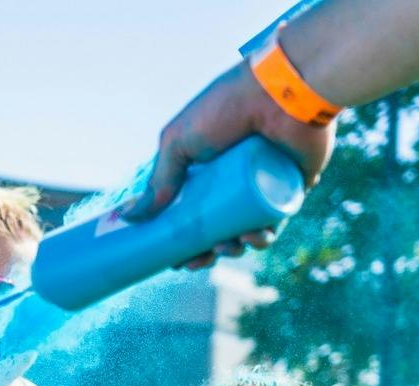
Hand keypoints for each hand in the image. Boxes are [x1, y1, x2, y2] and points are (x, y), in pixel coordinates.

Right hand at [127, 61, 335, 248]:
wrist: (280, 91)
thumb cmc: (226, 107)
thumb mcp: (179, 142)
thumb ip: (158, 179)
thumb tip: (128, 218)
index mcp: (206, 171)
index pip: (190, 215)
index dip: (182, 241)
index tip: (174, 259)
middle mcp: (234, 181)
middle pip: (217, 230)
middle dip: (206, 253)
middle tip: (197, 262)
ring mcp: (263, 186)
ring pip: (246, 231)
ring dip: (234, 249)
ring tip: (226, 247)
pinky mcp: (291, 188)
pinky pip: (276, 222)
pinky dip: (265, 237)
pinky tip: (254, 238)